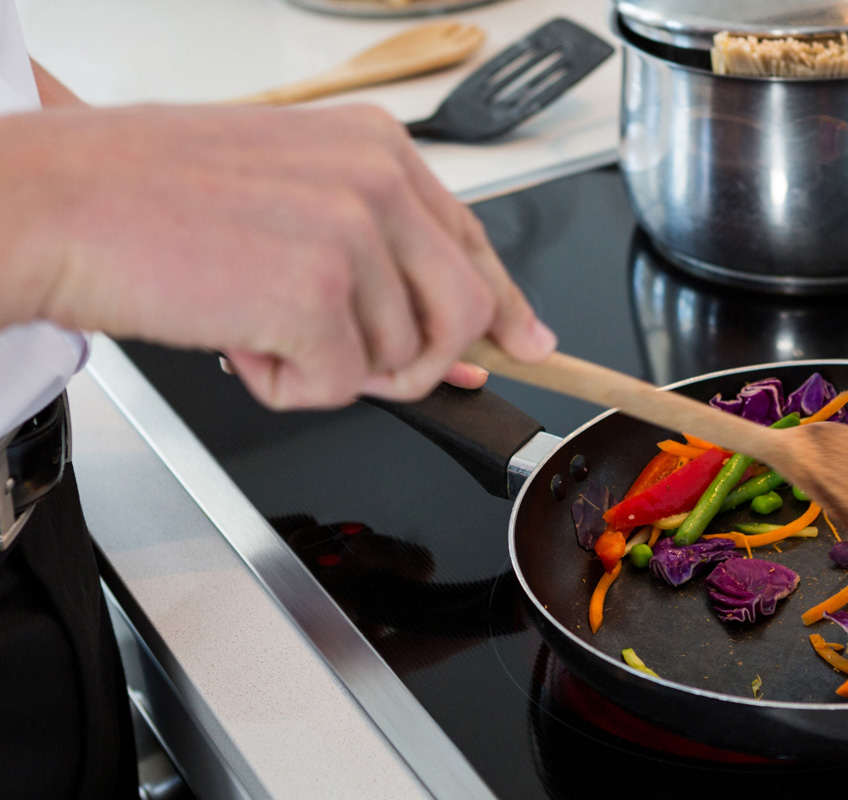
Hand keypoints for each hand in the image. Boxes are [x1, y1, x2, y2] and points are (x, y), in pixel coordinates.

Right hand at [0, 103, 555, 407]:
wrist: (55, 201)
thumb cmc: (149, 195)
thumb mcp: (290, 198)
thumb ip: (382, 258)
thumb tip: (465, 338)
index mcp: (377, 150)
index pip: (472, 243)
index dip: (503, 304)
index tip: (529, 341)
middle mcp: (378, 182)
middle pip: (462, 313)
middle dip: (412, 359)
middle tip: (343, 357)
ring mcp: (352, 234)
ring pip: (401, 359)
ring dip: (328, 366)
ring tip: (258, 323)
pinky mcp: (317, 293)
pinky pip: (339, 389)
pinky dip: (286, 386)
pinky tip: (238, 339)